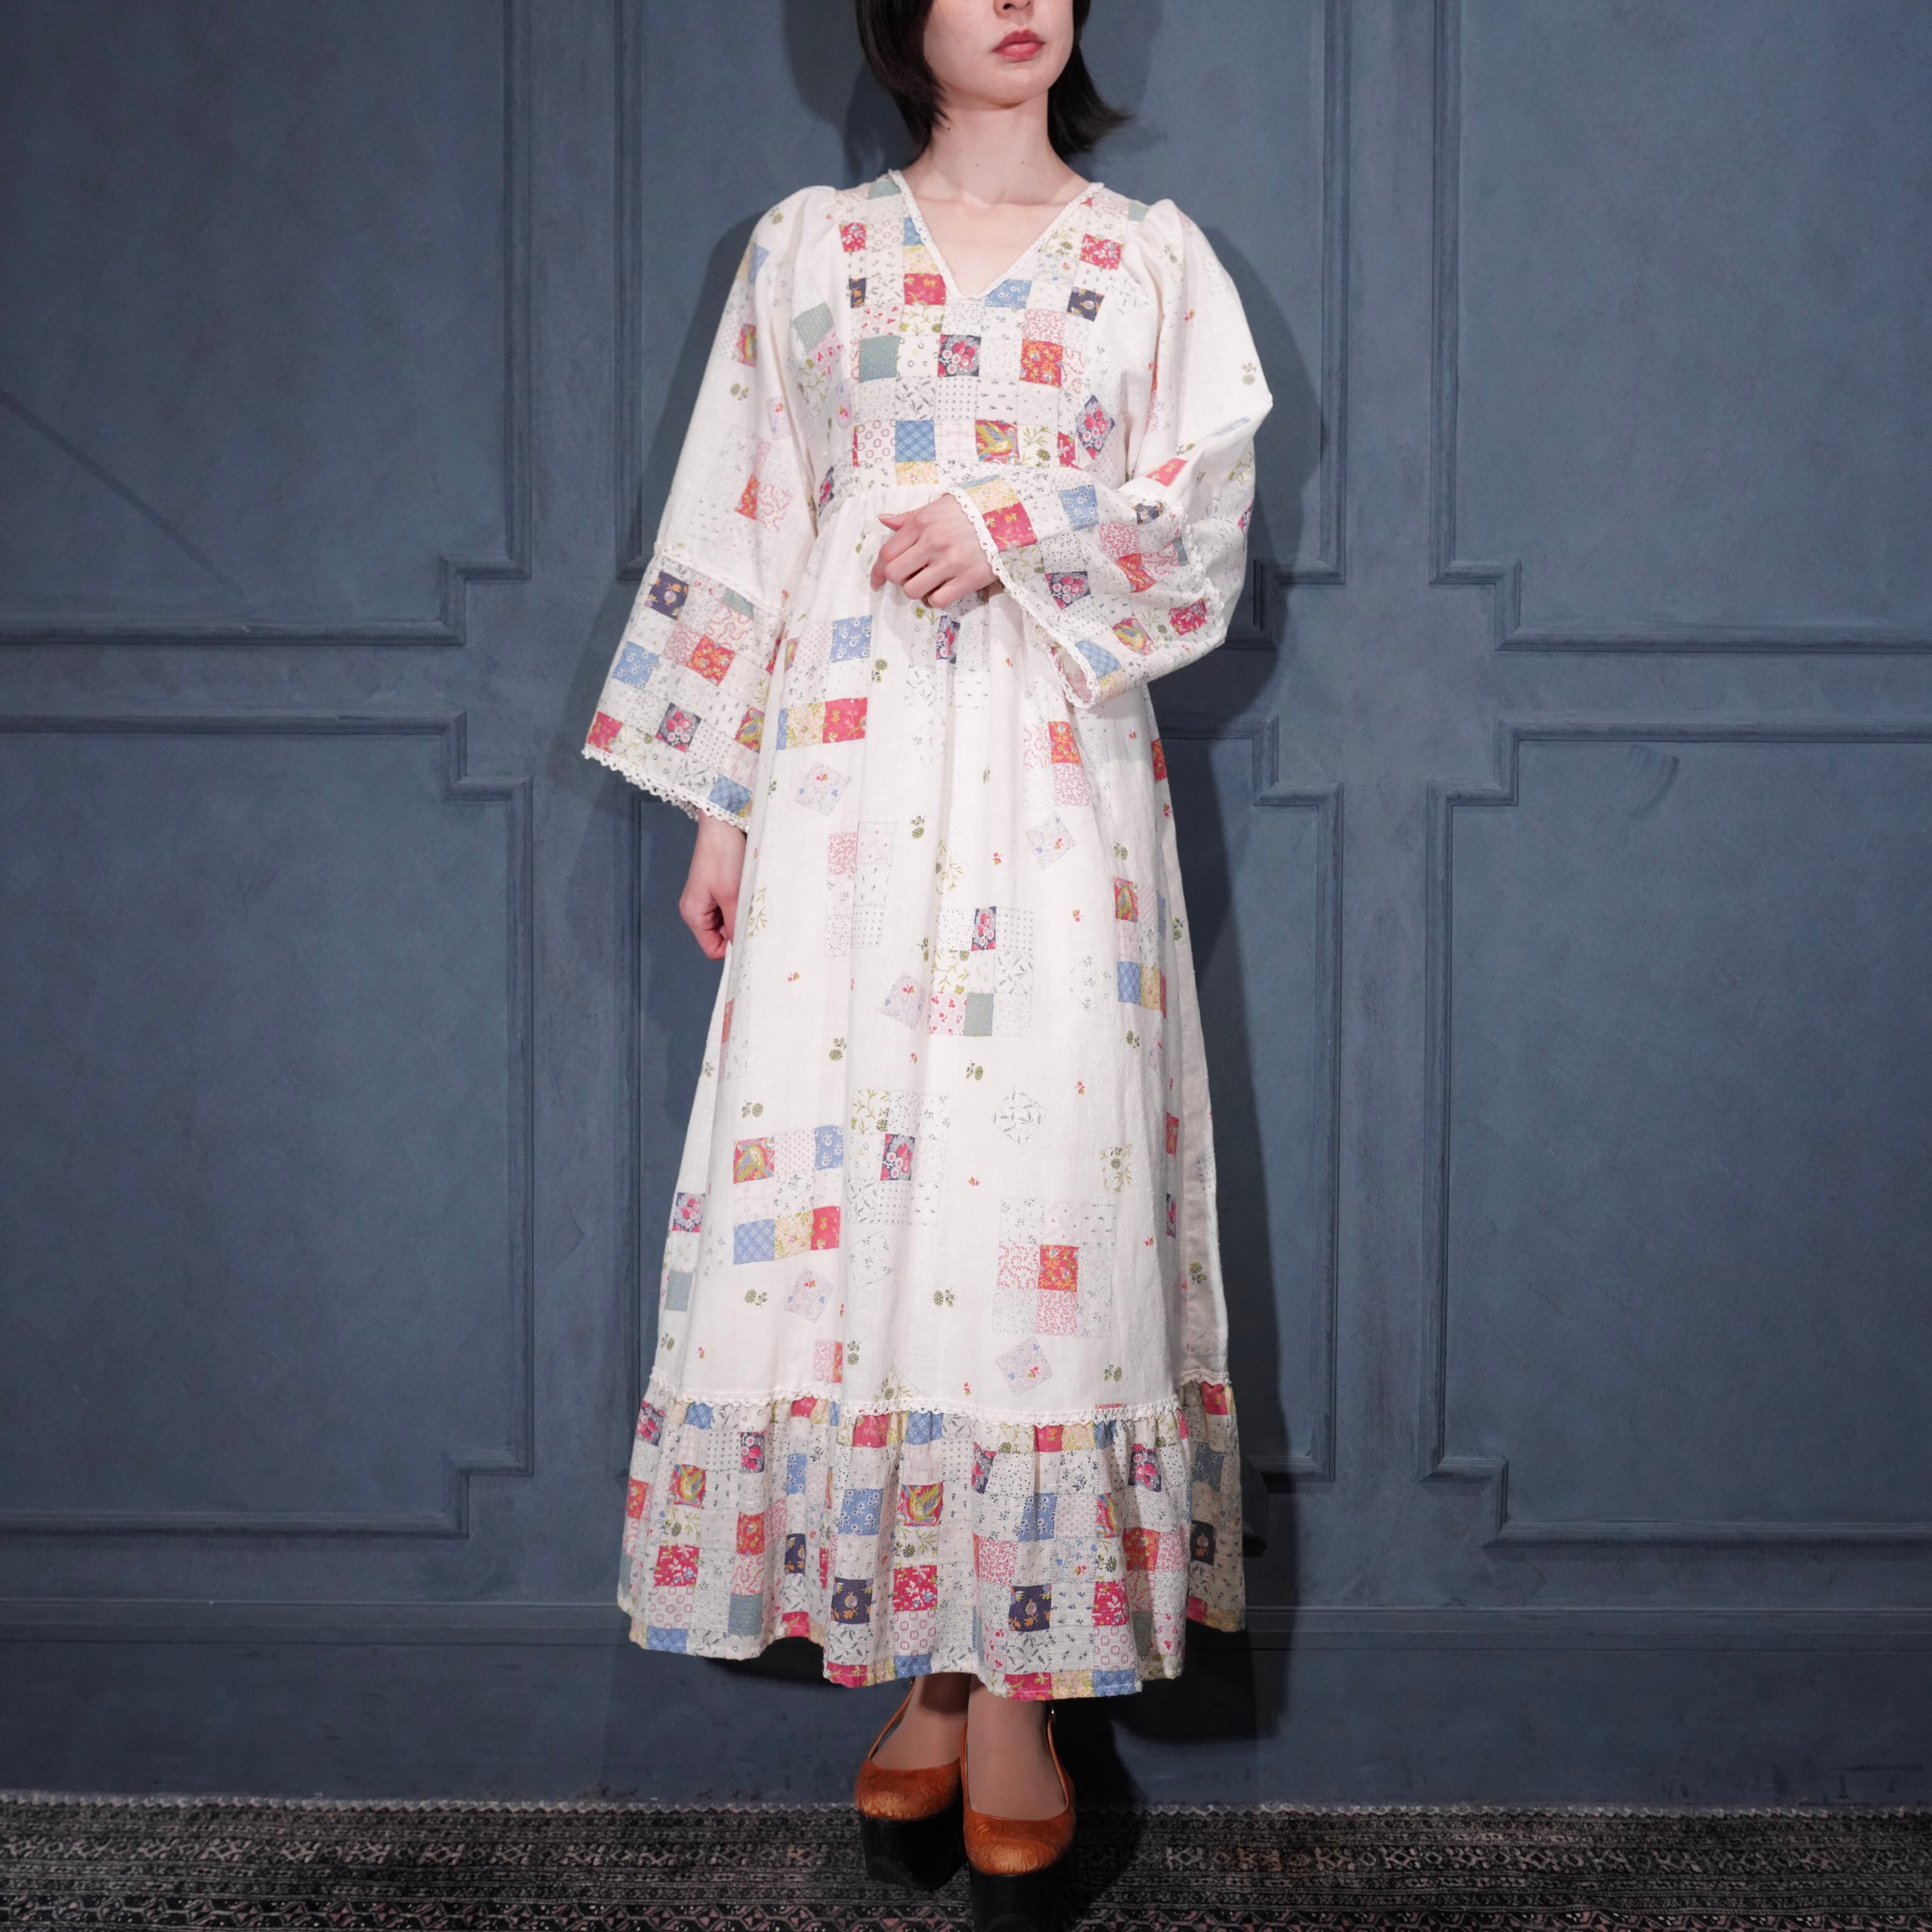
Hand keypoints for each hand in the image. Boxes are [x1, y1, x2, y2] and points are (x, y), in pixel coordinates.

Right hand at [680, 813, 746, 960]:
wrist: (723, 823)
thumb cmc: (722, 855)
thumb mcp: (732, 895)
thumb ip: (735, 925)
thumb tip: (741, 948)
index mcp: (694, 914)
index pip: (712, 949)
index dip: (731, 948)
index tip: (749, 938)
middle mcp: (698, 910)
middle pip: (721, 937)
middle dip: (738, 929)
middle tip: (754, 916)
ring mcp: (709, 899)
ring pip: (729, 922)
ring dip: (742, 915)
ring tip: (751, 900)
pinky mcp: (720, 889)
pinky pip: (733, 908)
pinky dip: (742, 904)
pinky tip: (749, 893)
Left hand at [871, 495, 998, 608]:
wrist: (1011, 516)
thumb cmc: (971, 511)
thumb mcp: (938, 506)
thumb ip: (909, 517)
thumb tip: (882, 520)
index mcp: (923, 523)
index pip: (887, 553)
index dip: (877, 571)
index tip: (877, 581)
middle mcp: (933, 542)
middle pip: (895, 574)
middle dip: (897, 580)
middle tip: (909, 577)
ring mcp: (951, 562)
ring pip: (913, 590)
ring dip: (916, 590)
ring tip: (928, 582)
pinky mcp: (969, 579)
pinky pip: (938, 600)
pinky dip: (937, 598)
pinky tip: (944, 588)